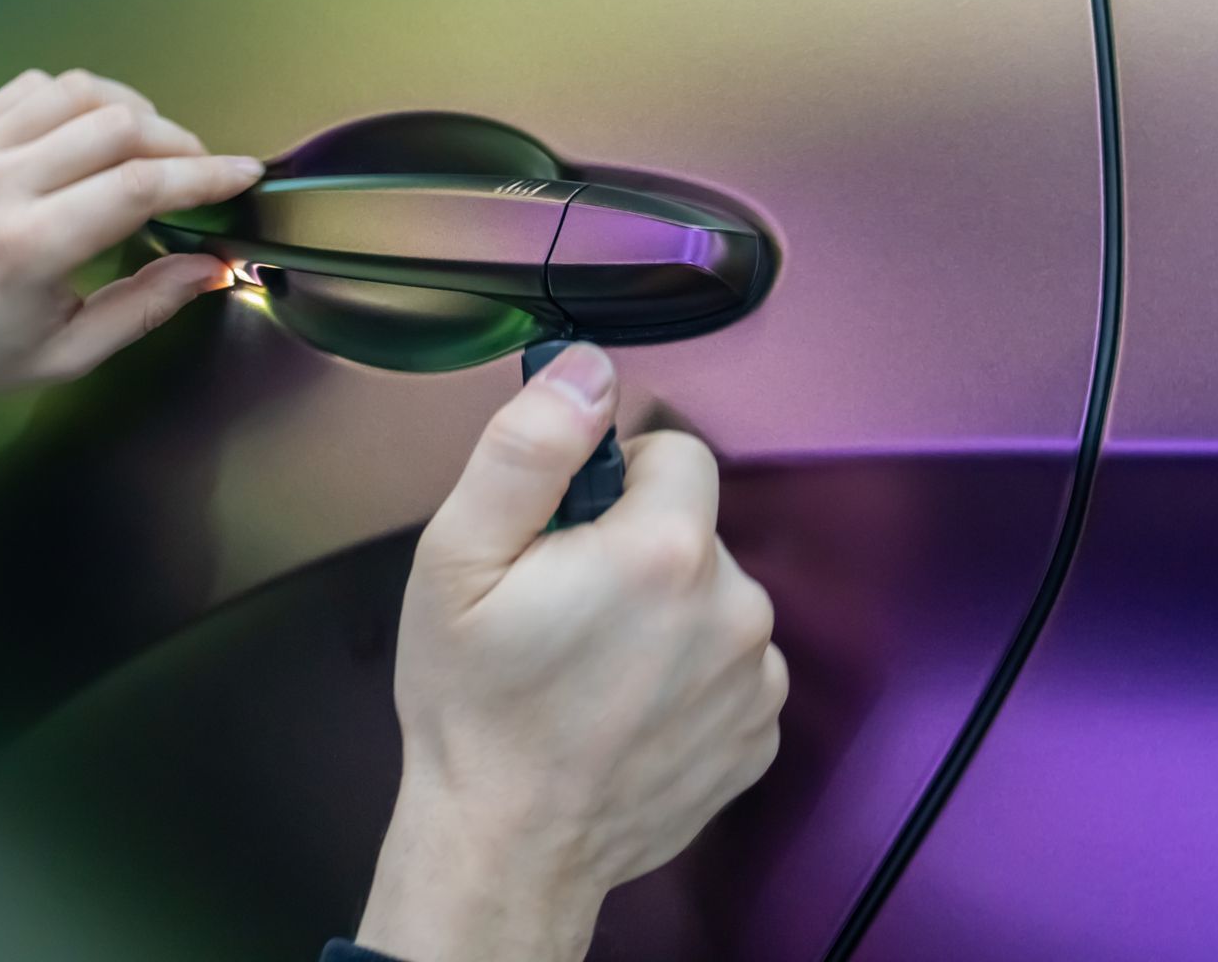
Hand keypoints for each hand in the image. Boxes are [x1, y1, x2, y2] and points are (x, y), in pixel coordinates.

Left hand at [0, 70, 260, 463]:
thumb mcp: (67, 354)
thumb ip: (145, 308)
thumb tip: (211, 267)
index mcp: (27, 249)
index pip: (137, 186)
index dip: (204, 175)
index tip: (244, 174)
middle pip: (118, 125)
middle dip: (178, 142)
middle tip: (199, 173)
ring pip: (81, 91)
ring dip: (134, 111)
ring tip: (153, 148)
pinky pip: (38, 87)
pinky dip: (83, 99)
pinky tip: (95, 133)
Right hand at [355, 343, 785, 961]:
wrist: (506, 845)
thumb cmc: (473, 704)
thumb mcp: (458, 557)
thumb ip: (528, 447)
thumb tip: (588, 372)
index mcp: (664, 551)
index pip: (675, 452)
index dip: (610, 480)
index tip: (562, 533)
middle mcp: (734, 609)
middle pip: (693, 526)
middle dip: (634, 546)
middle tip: (561, 605)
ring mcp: (755, 680)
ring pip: (713, 596)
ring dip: (664, 612)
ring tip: (590, 665)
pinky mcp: (759, 735)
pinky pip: (729, 665)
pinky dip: (685, 674)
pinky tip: (624, 707)